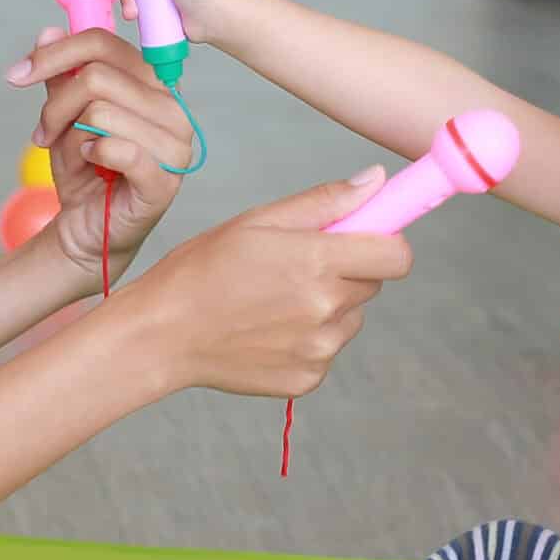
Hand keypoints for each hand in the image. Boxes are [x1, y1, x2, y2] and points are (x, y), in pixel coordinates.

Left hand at [5, 24, 196, 278]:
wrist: (87, 230)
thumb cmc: (84, 172)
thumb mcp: (63, 116)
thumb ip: (61, 75)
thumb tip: (48, 32)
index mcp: (152, 84)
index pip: (104, 43)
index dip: (55, 53)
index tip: (18, 74)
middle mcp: (172, 108)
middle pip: (97, 76)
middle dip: (55, 105)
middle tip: (43, 132)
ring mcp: (175, 145)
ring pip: (101, 111)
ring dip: (69, 134)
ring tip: (70, 154)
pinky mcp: (165, 181)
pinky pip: (120, 149)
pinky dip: (92, 154)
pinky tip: (91, 164)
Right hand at [125, 171, 412, 398]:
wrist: (162, 335)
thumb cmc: (202, 269)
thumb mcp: (257, 221)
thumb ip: (324, 202)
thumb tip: (376, 180)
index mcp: (317, 262)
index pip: (398, 255)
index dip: (385, 241)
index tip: (362, 238)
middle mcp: (326, 309)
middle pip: (372, 283)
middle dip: (345, 269)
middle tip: (292, 266)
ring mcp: (319, 349)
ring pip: (350, 317)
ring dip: (327, 305)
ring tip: (271, 300)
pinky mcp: (308, 379)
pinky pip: (327, 348)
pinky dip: (307, 338)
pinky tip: (266, 329)